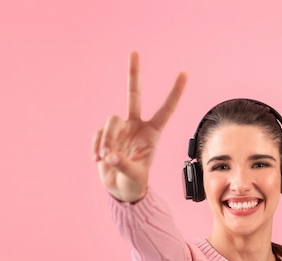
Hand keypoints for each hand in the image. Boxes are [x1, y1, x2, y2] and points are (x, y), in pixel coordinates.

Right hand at [93, 51, 186, 201]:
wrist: (120, 189)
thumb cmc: (135, 183)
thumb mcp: (134, 178)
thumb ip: (124, 166)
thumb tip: (109, 156)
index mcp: (153, 133)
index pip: (166, 109)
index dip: (174, 92)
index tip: (184, 73)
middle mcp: (136, 126)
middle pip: (133, 95)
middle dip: (133, 73)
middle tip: (134, 51)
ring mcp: (120, 128)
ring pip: (111, 120)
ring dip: (107, 139)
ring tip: (106, 159)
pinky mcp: (106, 134)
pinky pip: (99, 133)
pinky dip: (97, 146)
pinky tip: (98, 160)